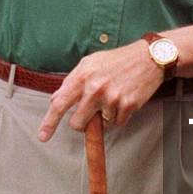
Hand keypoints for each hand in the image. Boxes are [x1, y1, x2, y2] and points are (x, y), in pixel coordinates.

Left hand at [38, 41, 163, 141]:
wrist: (149, 57)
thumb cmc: (117, 60)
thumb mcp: (90, 63)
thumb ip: (72, 81)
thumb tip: (56, 100)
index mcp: (83, 75)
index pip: (60, 103)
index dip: (50, 122)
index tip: (43, 136)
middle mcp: (95, 88)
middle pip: (78, 123)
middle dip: (83, 122)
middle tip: (92, 111)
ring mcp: (112, 98)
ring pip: (100, 124)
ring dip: (106, 115)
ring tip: (115, 95)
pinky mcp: (128, 106)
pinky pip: (117, 123)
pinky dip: (120, 115)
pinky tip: (125, 98)